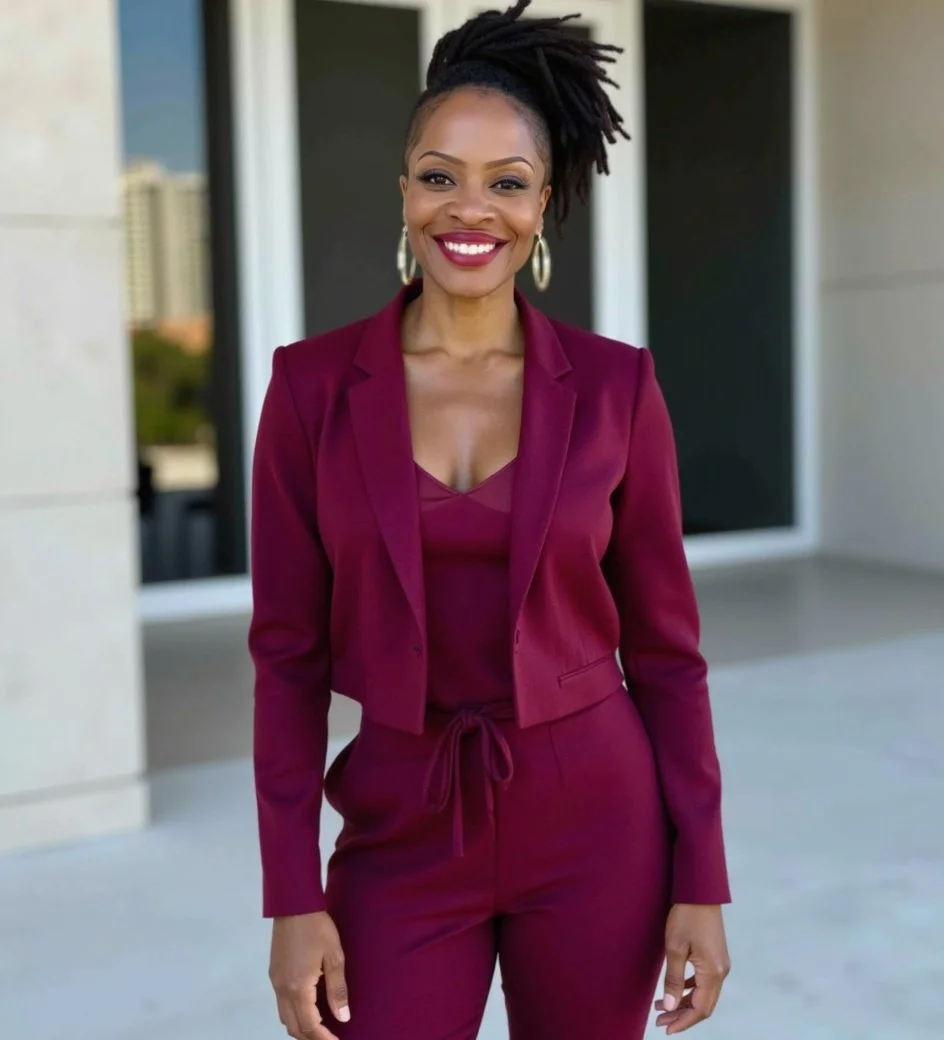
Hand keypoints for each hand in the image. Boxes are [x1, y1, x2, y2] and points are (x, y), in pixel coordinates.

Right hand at [269, 911, 349, 1038]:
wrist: (293, 904)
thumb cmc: (317, 927)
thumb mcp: (334, 956)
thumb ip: (337, 990)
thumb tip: (343, 1018)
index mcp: (298, 988)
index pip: (309, 1026)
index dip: (324, 1039)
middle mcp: (282, 989)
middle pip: (293, 1027)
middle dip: (311, 1036)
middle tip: (330, 1037)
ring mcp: (275, 981)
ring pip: (284, 1017)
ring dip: (301, 1026)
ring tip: (321, 1025)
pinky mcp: (274, 973)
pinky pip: (281, 1004)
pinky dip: (294, 1013)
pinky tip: (309, 1006)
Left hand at [654, 903, 729, 1033]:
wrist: (701, 891)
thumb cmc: (686, 916)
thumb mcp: (675, 948)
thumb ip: (673, 980)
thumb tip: (669, 1007)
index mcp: (713, 973)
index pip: (700, 1009)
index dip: (683, 1021)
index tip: (665, 1028)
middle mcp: (721, 972)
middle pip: (704, 1005)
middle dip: (682, 1015)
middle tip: (660, 1019)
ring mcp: (721, 964)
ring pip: (704, 994)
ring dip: (685, 1003)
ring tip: (662, 1006)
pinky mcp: (716, 957)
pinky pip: (704, 982)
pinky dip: (690, 989)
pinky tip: (675, 989)